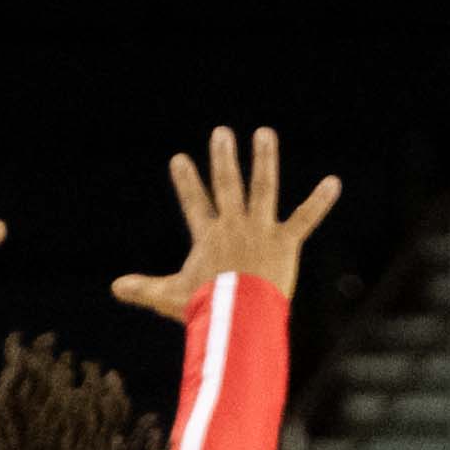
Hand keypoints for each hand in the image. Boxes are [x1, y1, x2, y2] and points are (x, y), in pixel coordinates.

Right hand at [114, 122, 342, 316]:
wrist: (237, 316)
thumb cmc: (203, 309)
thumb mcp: (168, 297)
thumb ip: (143, 288)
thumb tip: (114, 286)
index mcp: (208, 237)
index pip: (194, 203)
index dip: (187, 182)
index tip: (179, 159)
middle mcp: (233, 225)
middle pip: (227, 185)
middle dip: (222, 158)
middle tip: (221, 133)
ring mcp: (260, 230)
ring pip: (262, 187)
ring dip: (264, 158)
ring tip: (264, 133)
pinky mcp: (285, 242)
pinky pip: (306, 218)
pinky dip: (321, 201)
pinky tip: (334, 182)